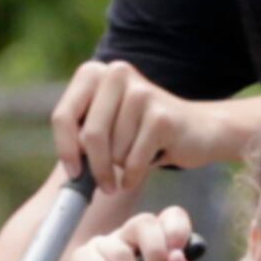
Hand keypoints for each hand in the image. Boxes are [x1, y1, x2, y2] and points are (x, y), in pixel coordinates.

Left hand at [53, 60, 222, 194]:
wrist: (198, 130)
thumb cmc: (142, 133)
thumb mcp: (106, 125)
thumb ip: (81, 133)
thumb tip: (69, 167)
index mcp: (94, 73)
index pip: (63, 116)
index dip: (65, 149)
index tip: (74, 173)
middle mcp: (116, 74)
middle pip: (90, 137)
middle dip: (96, 168)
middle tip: (105, 186)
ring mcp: (141, 93)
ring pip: (113, 151)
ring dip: (121, 167)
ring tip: (135, 157)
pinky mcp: (161, 117)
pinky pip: (133, 161)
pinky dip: (134, 175)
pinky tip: (141, 171)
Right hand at [53, 207, 201, 260]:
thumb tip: (178, 257)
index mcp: (154, 245)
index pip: (170, 217)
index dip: (177, 228)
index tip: (179, 249)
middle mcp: (128, 240)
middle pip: (144, 222)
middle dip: (156, 251)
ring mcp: (103, 246)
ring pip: (122, 254)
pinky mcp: (81, 259)